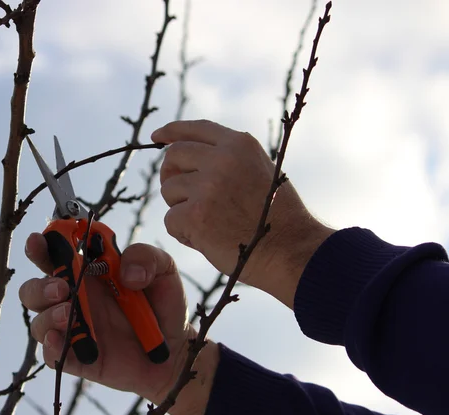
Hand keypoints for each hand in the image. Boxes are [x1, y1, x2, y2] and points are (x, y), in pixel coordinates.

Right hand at [19, 233, 191, 401]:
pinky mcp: (78, 358)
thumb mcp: (164, 271)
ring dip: (47, 315)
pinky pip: (52, 355)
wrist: (175, 350)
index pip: (53, 255)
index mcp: (87, 272)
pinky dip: (51, 348)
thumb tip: (125, 271)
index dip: (41, 246)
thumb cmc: (164, 306)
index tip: (39, 240)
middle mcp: (74, 299)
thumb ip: (147, 257)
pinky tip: (61, 341)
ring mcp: (74, 329)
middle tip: (62, 287)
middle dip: (39, 286)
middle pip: (34, 289)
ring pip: (39, 321)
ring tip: (68, 313)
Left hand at [152, 119, 333, 307]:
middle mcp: (222, 159)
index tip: (158, 137)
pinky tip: (206, 240)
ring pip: (169, 190)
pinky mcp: (196, 215)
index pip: (196, 129)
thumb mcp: (261, 171)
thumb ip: (230, 159)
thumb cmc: (277, 219)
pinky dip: (183, 233)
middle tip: (181, 196)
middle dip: (171, 175)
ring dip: (180, 208)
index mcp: (239, 145)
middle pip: (173, 156)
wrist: (290, 252)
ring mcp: (207, 186)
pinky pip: (170, 220)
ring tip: (207, 224)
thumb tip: (192, 157)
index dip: (172, 131)